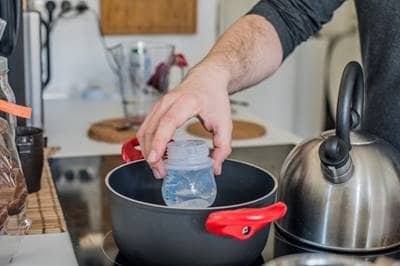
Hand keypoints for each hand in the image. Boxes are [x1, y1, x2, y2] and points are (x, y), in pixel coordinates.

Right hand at [137, 63, 232, 178]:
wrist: (207, 78)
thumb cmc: (214, 97)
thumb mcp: (225, 123)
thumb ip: (223, 147)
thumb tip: (214, 168)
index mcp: (186, 103)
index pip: (167, 123)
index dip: (159, 143)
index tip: (155, 159)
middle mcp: (168, 102)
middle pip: (151, 130)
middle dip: (152, 154)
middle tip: (160, 173)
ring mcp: (160, 104)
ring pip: (145, 130)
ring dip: (148, 150)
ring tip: (159, 167)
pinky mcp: (157, 109)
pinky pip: (146, 128)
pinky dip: (148, 142)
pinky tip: (159, 154)